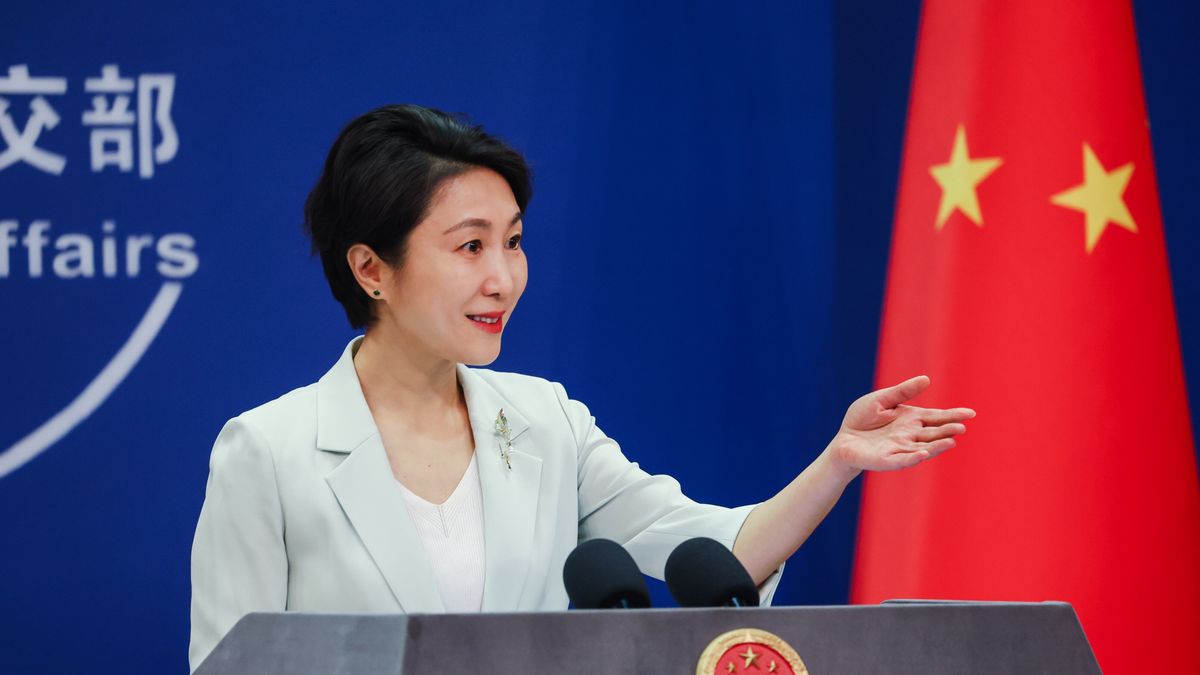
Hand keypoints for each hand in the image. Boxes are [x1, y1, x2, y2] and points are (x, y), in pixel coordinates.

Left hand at [825, 375, 974, 477]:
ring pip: (923, 447)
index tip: (971, 413)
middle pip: (934, 433)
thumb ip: (902, 391)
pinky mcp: (887, 460)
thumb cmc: (863, 418)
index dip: (954, 415)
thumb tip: (926, 379)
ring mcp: (901, 449)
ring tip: (952, 441)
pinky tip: (924, 453)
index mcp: (912, 419)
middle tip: (961, 427)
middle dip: (948, 430)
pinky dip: (913, 457)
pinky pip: (902, 459)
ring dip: (937, 446)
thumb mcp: (882, 399)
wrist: (844, 439)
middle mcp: (911, 435)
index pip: (937, 417)